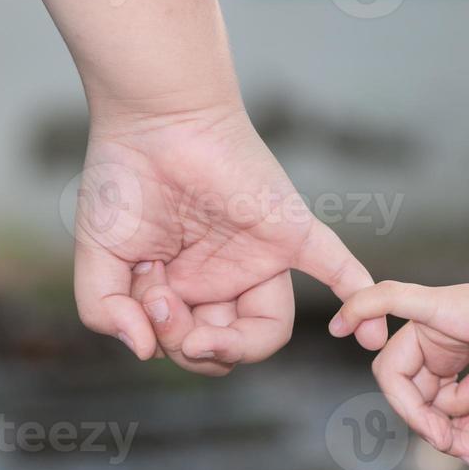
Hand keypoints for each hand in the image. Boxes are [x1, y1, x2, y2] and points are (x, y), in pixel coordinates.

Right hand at [73, 104, 388, 375]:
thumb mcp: (98, 257)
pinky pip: (336, 269)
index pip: (193, 344)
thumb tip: (144, 352)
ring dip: (237, 346)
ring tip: (202, 337)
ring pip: (271, 329)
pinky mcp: (292, 232)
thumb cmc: (123, 179)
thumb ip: (105, 311)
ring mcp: (261, 256)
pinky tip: (370, 336)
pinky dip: (356, 299)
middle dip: (192, 348)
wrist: (155, 117)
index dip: (171, 343)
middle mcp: (226, 276)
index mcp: (186, 285)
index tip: (146, 302)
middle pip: (229, 347)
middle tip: (167, 311)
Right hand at [328, 273, 468, 465]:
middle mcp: (445, 351)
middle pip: (419, 404)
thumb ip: (387, 300)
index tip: (433, 429)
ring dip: (457, 439)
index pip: (394, 380)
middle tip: (456, 445)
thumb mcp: (440, 305)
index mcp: (424, 333)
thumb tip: (337, 320)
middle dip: (434, 428)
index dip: (407, 409)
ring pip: (448, 417)